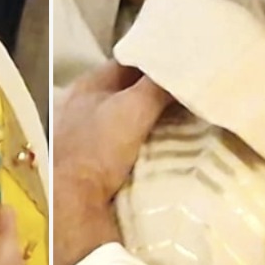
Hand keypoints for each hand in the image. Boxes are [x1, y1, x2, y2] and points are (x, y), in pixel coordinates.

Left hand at [53, 63, 172, 264]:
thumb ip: (157, 85)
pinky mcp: (94, 163)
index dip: (156, 62)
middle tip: (190, 96)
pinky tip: (166, 149)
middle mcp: (84, 106)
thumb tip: (181, 67)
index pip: (128, 63)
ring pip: (129, 120)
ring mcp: (87, 136)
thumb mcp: (134, 108)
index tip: (184, 66)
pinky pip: (127, 145)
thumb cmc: (98, 148)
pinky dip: (145, 145)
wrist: (74, 203)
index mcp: (88, 85)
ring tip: (187, 122)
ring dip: (153, 122)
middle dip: (157, 95)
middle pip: (129, 93)